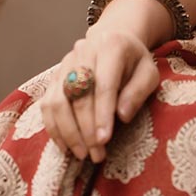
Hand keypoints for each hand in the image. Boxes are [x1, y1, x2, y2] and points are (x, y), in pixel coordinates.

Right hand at [40, 28, 158, 163]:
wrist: (115, 40)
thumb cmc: (134, 62)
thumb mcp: (149, 73)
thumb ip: (139, 91)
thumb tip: (122, 116)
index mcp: (111, 46)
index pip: (103, 84)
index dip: (102, 114)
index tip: (104, 140)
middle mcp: (83, 51)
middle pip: (78, 95)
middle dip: (86, 129)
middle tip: (96, 154)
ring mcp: (65, 63)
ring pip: (58, 101)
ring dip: (68, 132)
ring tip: (82, 154)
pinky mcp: (54, 76)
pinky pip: (47, 105)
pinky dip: (54, 128)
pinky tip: (66, 146)